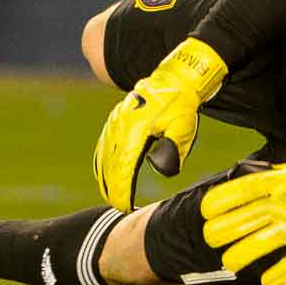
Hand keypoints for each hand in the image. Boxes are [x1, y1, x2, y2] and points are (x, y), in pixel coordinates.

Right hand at [93, 37, 227, 210]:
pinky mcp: (117, 118)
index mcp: (136, 131)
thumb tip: (158, 168)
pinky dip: (102, 159)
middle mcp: (120, 126)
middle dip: (112, 187)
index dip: (123, 189)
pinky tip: (103, 170)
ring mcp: (116, 121)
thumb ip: (171, 149)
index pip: (125, 168)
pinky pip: (104, 142)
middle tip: (116, 205)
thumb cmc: (182, 106)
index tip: (124, 206)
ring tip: (108, 193)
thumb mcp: (182, 128)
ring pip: (104, 153)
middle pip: (110, 164)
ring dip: (105, 175)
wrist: (174, 78)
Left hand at [201, 154, 285, 284]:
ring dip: (244, 254)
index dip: (221, 202)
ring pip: (264, 242)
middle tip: (211, 237)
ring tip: (229, 262)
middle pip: (246, 219)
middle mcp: (284, 203)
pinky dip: (282, 275)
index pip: (241, 192)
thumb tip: (237, 177)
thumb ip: (265, 176)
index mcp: (277, 183)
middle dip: (224, 230)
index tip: (206, 211)